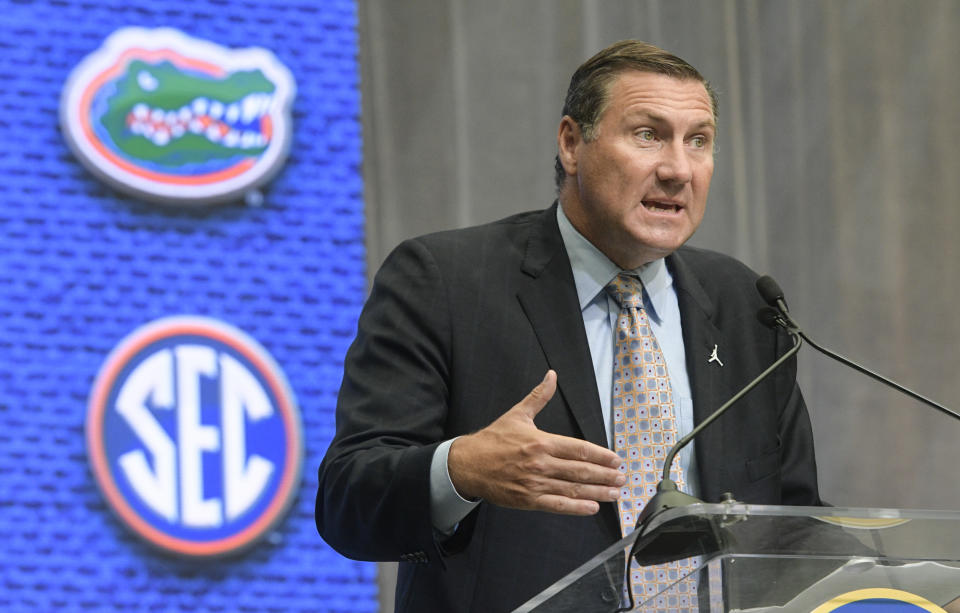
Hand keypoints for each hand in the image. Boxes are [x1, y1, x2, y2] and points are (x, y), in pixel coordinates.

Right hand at [448, 370, 624, 514]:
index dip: (601, 455)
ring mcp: (535, 483)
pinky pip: (557, 505)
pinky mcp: (528, 499)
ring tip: (615, 494)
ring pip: (572, 489)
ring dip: (597, 492)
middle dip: (605, 475)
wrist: (468, 464)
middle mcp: (540, 463)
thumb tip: (552, 376)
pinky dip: (576, 507)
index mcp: (541, 441)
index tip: (616, 460)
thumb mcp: (517, 414)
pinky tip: (592, 507)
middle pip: (580, 470)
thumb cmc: (493, 440)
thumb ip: (539, 397)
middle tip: (622, 478)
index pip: (578, 448)